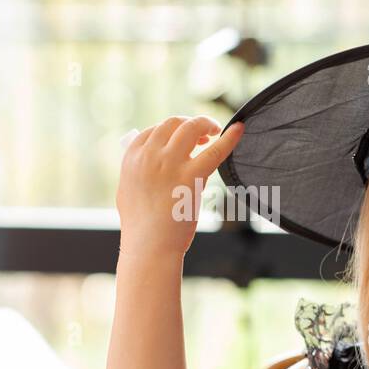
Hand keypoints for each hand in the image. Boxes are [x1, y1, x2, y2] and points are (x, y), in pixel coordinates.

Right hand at [116, 115, 245, 255]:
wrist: (149, 246)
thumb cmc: (140, 226)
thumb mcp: (128, 191)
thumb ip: (139, 171)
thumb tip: (153, 161)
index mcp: (132, 157)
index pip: (154, 130)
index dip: (171, 131)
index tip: (182, 140)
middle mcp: (150, 155)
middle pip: (173, 123)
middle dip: (188, 124)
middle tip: (202, 137)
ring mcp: (170, 164)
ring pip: (191, 127)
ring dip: (205, 124)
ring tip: (214, 133)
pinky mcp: (192, 177)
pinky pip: (215, 150)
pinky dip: (230, 137)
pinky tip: (239, 129)